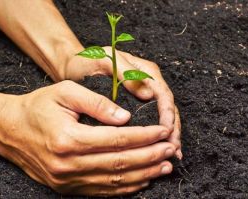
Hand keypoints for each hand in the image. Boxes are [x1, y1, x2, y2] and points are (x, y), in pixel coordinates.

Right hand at [0, 80, 175, 195]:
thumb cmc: (37, 107)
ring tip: (164, 167)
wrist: (10, 130)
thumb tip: (126, 117)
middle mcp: (68, 164)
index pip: (118, 139)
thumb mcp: (65, 93)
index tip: (163, 131)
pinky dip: (125, 188)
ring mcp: (67, 180)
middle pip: (120, 163)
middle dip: (150, 157)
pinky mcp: (66, 187)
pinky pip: (101, 191)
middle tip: (170, 150)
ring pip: (114, 182)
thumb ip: (97, 104)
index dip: (145, 136)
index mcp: (69, 139)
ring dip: (143, 175)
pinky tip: (141, 181)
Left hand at [64, 47, 181, 158]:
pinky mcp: (132, 105)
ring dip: (168, 134)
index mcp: (145, 71)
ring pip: (161, 116)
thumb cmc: (88, 62)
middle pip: (166, 107)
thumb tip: (148, 95)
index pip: (163, 94)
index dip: (167, 113)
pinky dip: (153, 135)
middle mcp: (147, 83)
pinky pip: (149, 120)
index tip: (167, 130)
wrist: (73, 67)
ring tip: (172, 153)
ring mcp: (141, 95)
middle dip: (172, 129)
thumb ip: (127, 74)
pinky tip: (155, 148)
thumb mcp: (106, 62)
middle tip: (174, 149)